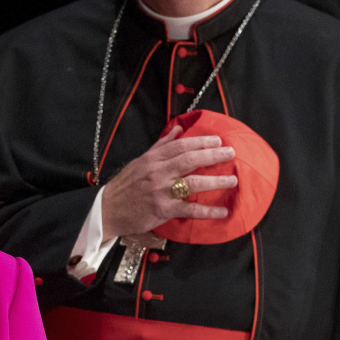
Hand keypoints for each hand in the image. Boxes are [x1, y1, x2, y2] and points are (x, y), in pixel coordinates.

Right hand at [101, 125, 237, 239]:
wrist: (107, 210)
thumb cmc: (126, 185)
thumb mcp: (141, 161)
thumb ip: (161, 145)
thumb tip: (178, 129)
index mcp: (153, 159)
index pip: (180, 146)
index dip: (200, 142)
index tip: (218, 140)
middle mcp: (158, 172)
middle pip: (189, 160)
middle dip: (212, 155)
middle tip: (231, 153)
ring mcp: (161, 191)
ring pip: (193, 183)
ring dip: (215, 181)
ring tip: (232, 180)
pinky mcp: (163, 210)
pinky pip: (189, 210)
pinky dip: (207, 211)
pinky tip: (222, 211)